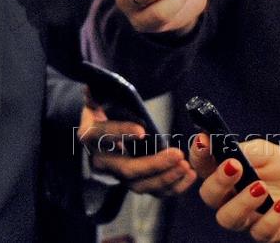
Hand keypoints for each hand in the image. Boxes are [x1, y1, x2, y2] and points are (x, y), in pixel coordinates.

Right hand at [78, 98, 194, 196]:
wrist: (101, 134)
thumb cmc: (104, 113)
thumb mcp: (96, 100)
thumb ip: (96, 95)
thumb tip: (91, 88)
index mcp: (90, 136)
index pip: (103, 135)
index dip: (122, 132)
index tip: (142, 131)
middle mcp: (101, 161)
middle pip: (127, 169)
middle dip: (154, 164)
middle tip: (177, 154)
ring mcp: (117, 176)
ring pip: (140, 185)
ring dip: (166, 178)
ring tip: (185, 166)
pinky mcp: (134, 183)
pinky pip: (153, 192)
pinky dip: (173, 187)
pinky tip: (188, 175)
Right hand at [189, 134, 279, 242]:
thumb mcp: (267, 151)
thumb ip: (248, 150)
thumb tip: (231, 149)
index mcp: (223, 171)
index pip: (201, 164)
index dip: (197, 153)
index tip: (204, 141)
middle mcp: (227, 195)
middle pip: (208, 194)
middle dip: (218, 180)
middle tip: (235, 166)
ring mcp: (243, 215)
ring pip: (227, 217)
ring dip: (242, 202)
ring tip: (261, 187)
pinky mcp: (262, 231)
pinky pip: (259, 232)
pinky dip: (270, 219)